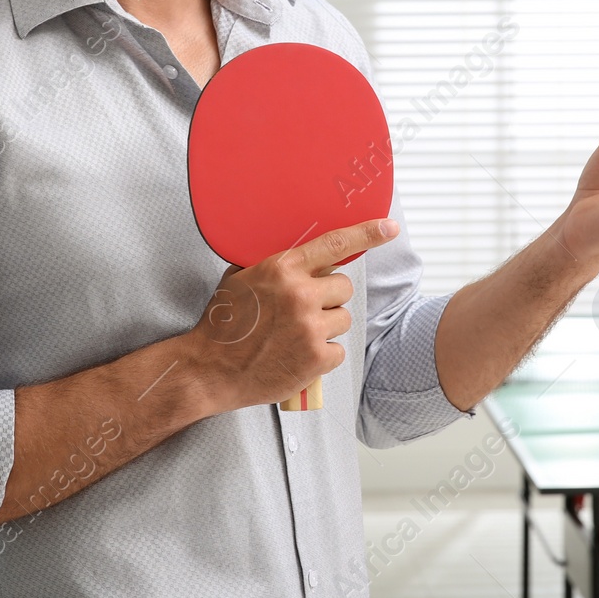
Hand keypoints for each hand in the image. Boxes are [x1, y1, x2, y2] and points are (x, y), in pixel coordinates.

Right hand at [187, 218, 398, 412]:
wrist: (210, 369)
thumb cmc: (223, 324)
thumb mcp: (241, 279)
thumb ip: (274, 265)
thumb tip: (301, 255)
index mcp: (282, 269)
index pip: (334, 244)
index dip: (366, 233)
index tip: (389, 227)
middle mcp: (300, 295)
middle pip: (344, 287)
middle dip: (330, 298)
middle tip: (305, 310)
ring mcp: (310, 328)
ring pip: (343, 318)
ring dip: (326, 326)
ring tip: (296, 335)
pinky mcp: (316, 358)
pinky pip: (338, 350)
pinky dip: (323, 355)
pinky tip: (298, 356)